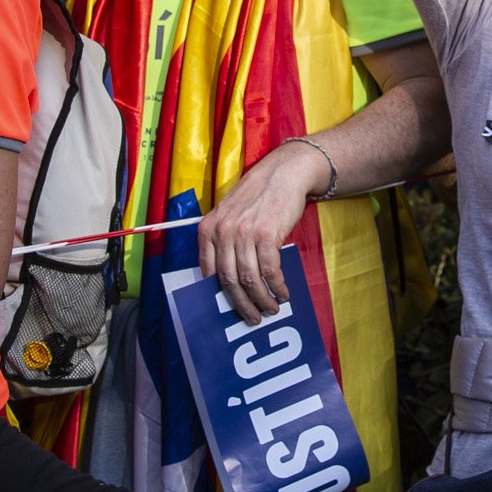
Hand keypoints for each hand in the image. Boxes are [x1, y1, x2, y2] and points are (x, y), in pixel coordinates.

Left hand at [204, 141, 321, 321]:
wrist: (284, 173)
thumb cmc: (258, 195)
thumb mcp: (229, 214)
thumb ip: (223, 241)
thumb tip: (228, 279)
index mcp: (207, 228)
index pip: (208, 272)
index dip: (220, 296)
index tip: (230, 309)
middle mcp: (222, 231)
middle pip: (229, 280)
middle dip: (241, 304)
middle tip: (252, 318)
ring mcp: (244, 233)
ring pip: (249, 279)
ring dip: (262, 300)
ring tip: (271, 309)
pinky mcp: (267, 235)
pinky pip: (269, 271)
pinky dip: (276, 286)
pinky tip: (282, 292)